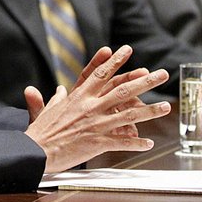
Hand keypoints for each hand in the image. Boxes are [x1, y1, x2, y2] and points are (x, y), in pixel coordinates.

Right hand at [23, 44, 170, 172]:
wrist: (36, 150)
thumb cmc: (40, 132)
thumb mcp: (47, 110)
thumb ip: (54, 99)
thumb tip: (59, 91)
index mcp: (77, 97)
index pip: (99, 74)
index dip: (113, 61)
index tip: (124, 51)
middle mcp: (89, 107)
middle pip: (121, 90)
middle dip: (143, 81)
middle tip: (160, 74)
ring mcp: (95, 124)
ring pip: (128, 114)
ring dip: (150, 111)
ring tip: (165, 107)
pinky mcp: (98, 142)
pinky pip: (122, 142)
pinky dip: (136, 143)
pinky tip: (148, 143)